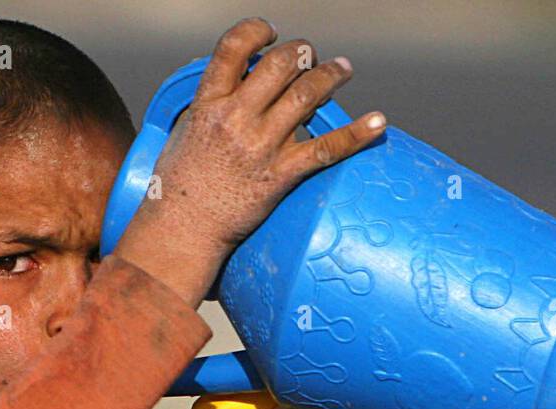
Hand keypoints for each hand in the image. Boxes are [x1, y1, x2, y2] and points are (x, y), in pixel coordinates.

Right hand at [113, 17, 387, 306]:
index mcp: (208, 104)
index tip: (271, 35)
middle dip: (301, 52)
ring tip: (342, 70)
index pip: (234, 47)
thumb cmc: (176, 188)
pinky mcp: (280, 175)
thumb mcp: (183, 133)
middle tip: (309, 56)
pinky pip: (327, 148)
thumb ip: (210, 106)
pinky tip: (378, 121)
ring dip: (331, 75)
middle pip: (279, 64)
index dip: (258, 30)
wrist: (182, 231)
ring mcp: (261, 146)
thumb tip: (235, 87)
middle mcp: (236, 119)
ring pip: (307, 94)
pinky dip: (357, 133)